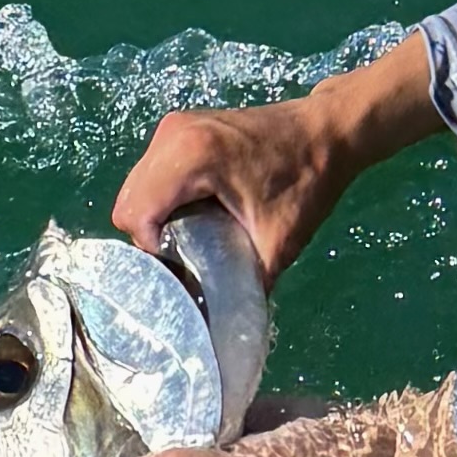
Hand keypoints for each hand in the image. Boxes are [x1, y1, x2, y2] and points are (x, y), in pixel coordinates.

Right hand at [112, 30, 441, 286]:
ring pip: (135, 189)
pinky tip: (196, 211)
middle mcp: (172, 135)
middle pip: (128, 203)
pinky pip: (150, 175)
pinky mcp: (179, 129)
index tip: (184, 265)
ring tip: (194, 233)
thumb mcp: (278, 243)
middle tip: (187, 255)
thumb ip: (243, 286)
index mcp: (191, 156)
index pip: (134, 215)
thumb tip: (216, 327)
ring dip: (155, 219)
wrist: (328, 131)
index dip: (151, 251)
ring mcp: (173, 128)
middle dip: (150, 238)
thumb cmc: (308, 181)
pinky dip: (163, 200)